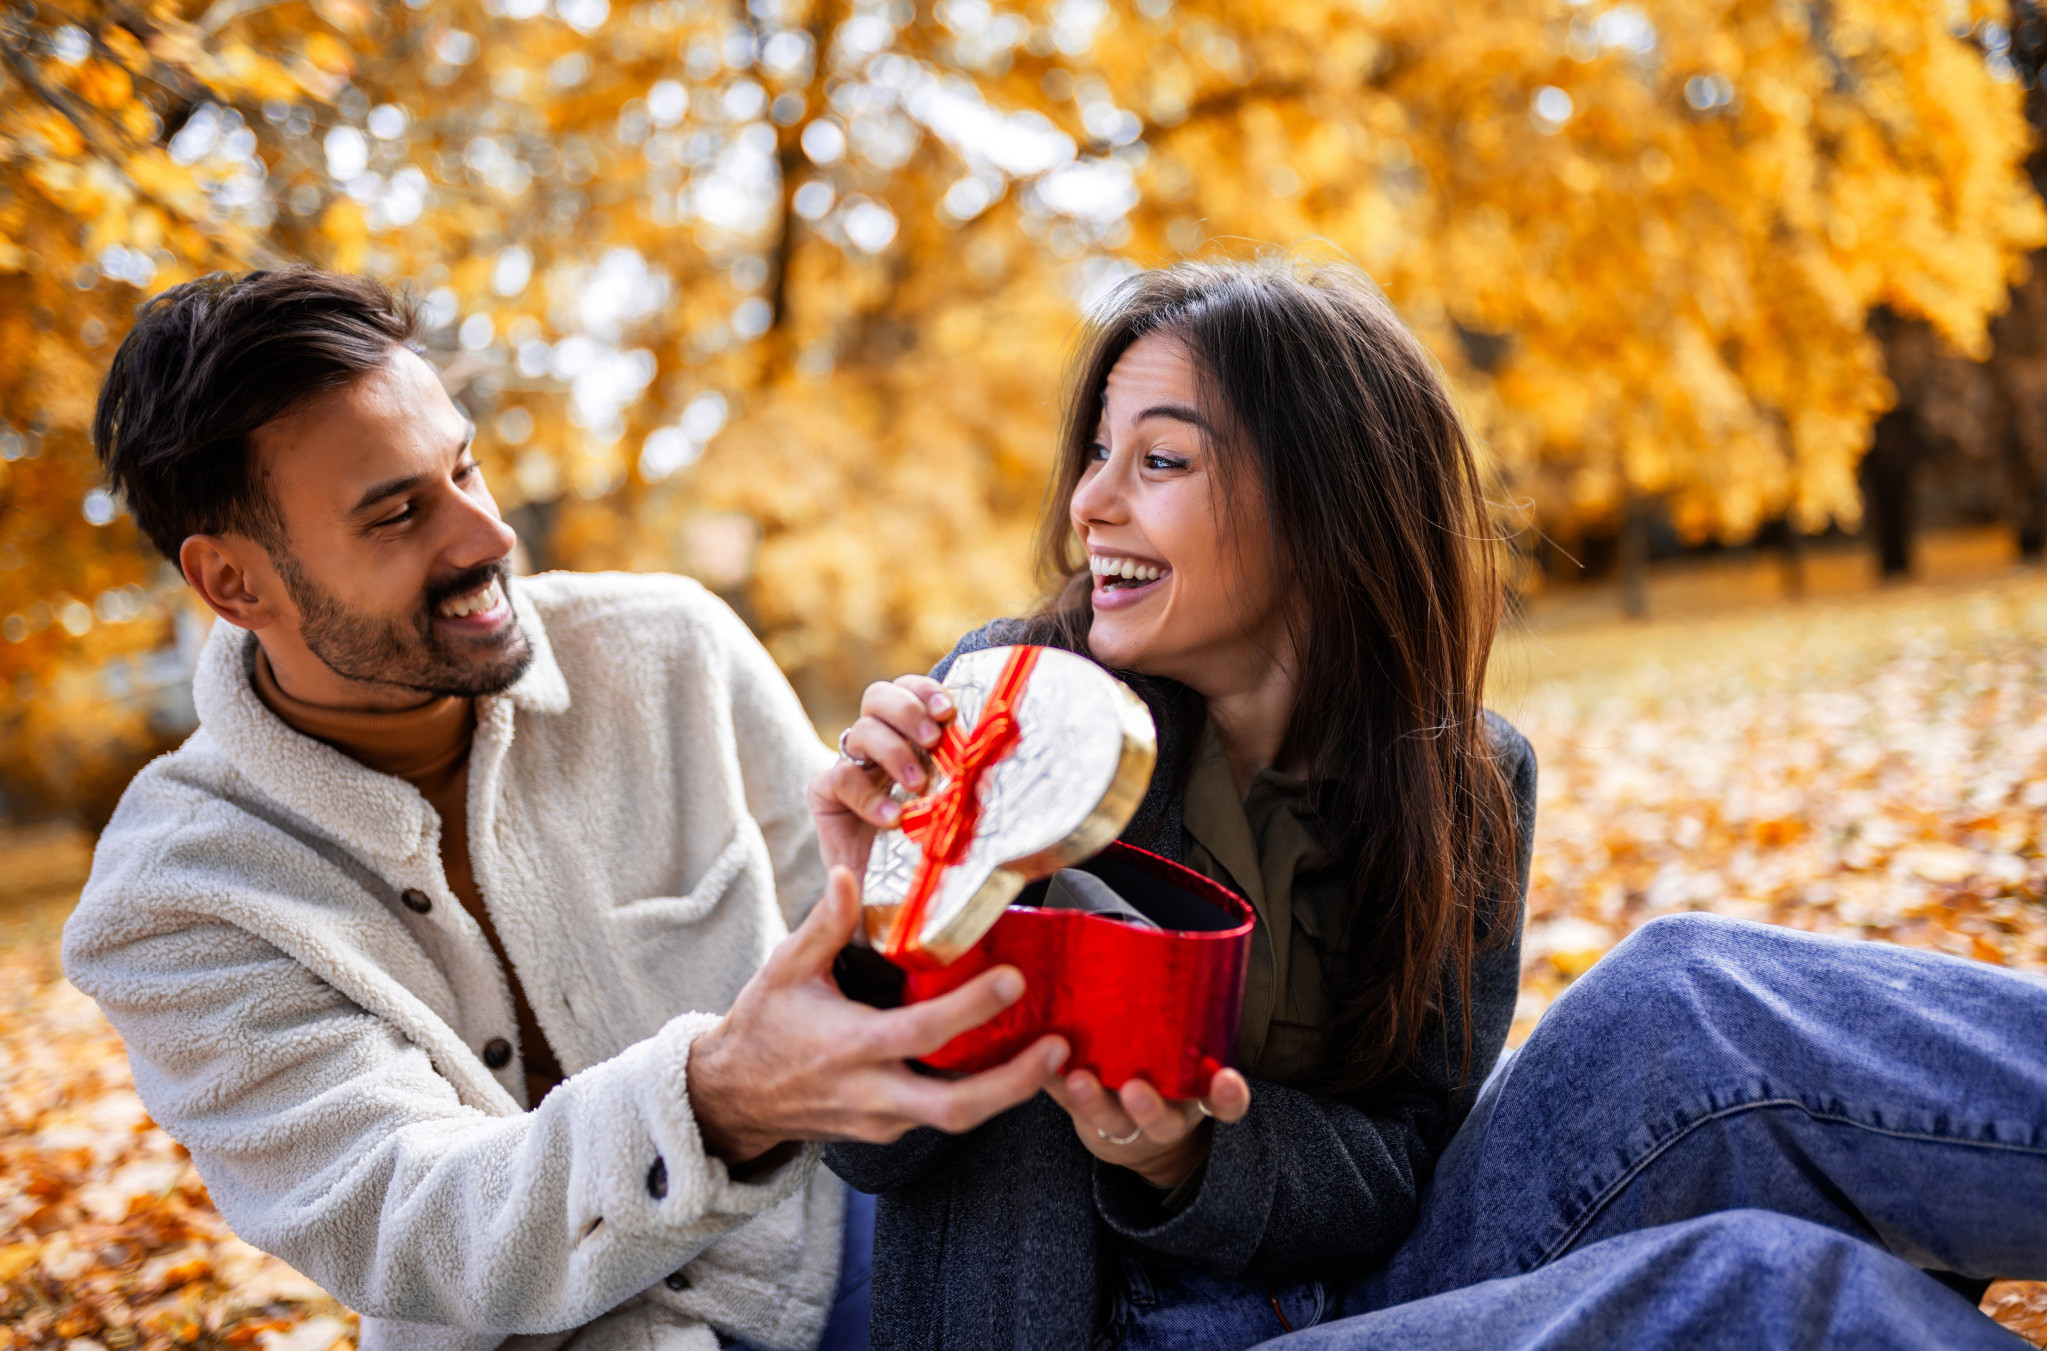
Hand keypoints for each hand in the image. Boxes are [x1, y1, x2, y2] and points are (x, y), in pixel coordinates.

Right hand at [687, 866, 1068, 1162]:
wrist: (732, 1097)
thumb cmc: (763, 1025)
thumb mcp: (784, 969)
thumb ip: (823, 925)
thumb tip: (848, 874)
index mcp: (848, 1047)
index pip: (920, 1033)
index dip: (970, 1010)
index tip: (1014, 980)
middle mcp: (870, 1093)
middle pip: (954, 1108)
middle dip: (1014, 1084)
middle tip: (1061, 1049)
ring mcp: (881, 1120)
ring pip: (955, 1119)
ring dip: (1009, 1093)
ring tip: (1056, 1057)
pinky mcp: (888, 1131)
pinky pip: (941, 1116)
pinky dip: (981, 1095)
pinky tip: (1012, 1064)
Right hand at [807, 674, 954, 874]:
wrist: (883, 891)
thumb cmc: (925, 844)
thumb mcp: (951, 806)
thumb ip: (967, 779)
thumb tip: (1001, 755)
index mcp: (906, 736)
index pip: (909, 690)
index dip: (926, 691)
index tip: (948, 711)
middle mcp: (875, 744)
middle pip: (878, 696)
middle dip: (907, 710)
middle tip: (933, 740)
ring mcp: (848, 766)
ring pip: (861, 730)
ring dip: (894, 752)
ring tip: (919, 785)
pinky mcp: (825, 794)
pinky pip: (840, 778)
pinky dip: (869, 797)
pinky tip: (893, 819)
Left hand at [1047, 1066, 1251, 1189]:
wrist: (1138, 1140)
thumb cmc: (1171, 1090)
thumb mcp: (1195, 1081)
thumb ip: (1202, 1056)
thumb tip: (1207, 1000)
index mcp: (1196, 1105)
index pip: (1224, 1106)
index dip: (1229, 1098)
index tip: (1230, 1081)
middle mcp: (1162, 1120)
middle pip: (1160, 1121)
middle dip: (1148, 1108)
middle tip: (1135, 1089)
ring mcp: (1121, 1126)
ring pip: (1109, 1120)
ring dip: (1093, 1101)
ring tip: (1078, 1080)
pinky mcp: (1085, 1121)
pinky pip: (1068, 1107)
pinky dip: (1054, 1088)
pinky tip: (1044, 1067)